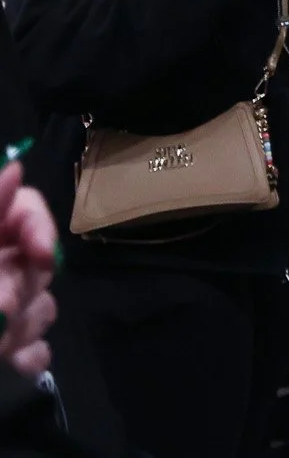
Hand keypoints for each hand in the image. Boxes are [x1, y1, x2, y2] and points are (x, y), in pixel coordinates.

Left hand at [0, 161, 57, 378]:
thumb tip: (14, 166)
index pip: (24, 207)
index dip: (38, 225)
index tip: (42, 256)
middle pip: (39, 259)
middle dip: (23, 288)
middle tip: (0, 312)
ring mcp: (4, 310)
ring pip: (42, 305)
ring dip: (21, 328)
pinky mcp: (11, 352)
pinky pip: (39, 347)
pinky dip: (27, 358)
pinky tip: (11, 364)